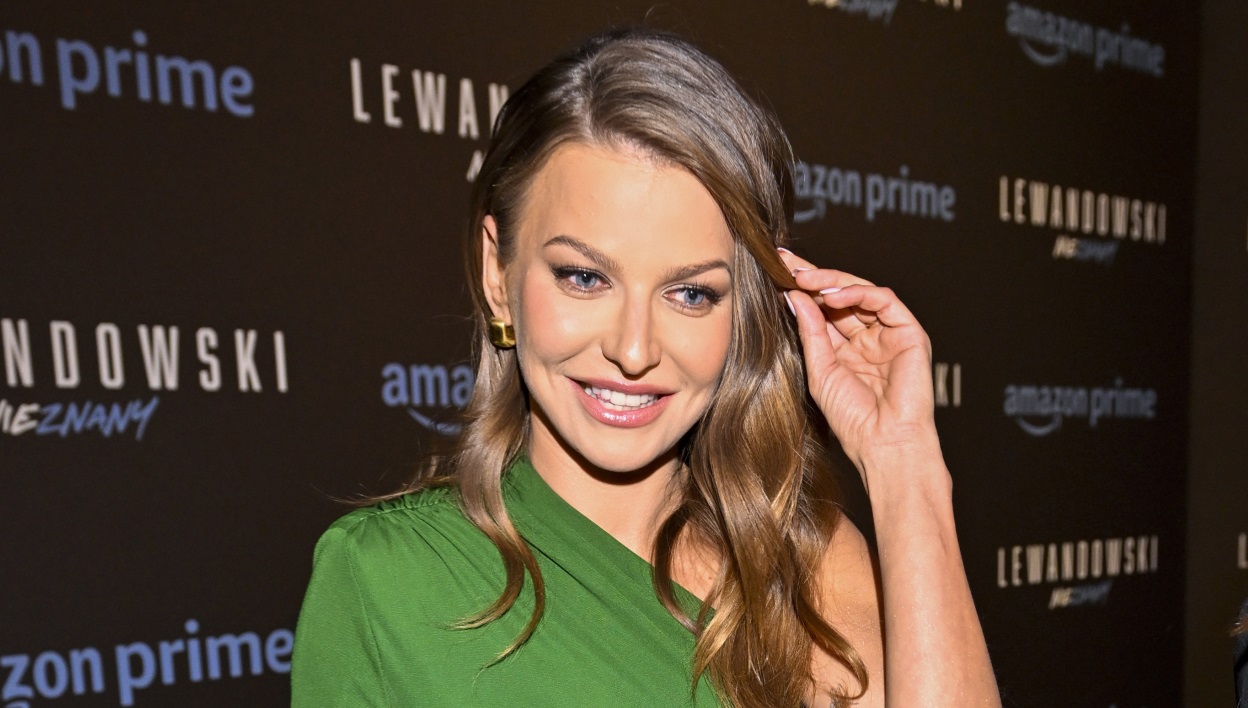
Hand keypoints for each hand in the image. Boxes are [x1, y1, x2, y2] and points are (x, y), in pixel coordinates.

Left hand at [778, 249, 938, 480]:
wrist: (884, 443)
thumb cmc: (852, 418)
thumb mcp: (820, 370)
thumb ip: (810, 331)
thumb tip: (794, 295)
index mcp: (844, 348)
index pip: (821, 308)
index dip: (801, 288)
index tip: (777, 269)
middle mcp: (867, 337)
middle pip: (840, 295)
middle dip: (813, 276)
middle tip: (787, 263)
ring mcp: (888, 334)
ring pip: (860, 291)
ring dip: (831, 281)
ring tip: (805, 279)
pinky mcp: (909, 332)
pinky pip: (883, 300)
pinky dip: (857, 292)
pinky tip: (832, 295)